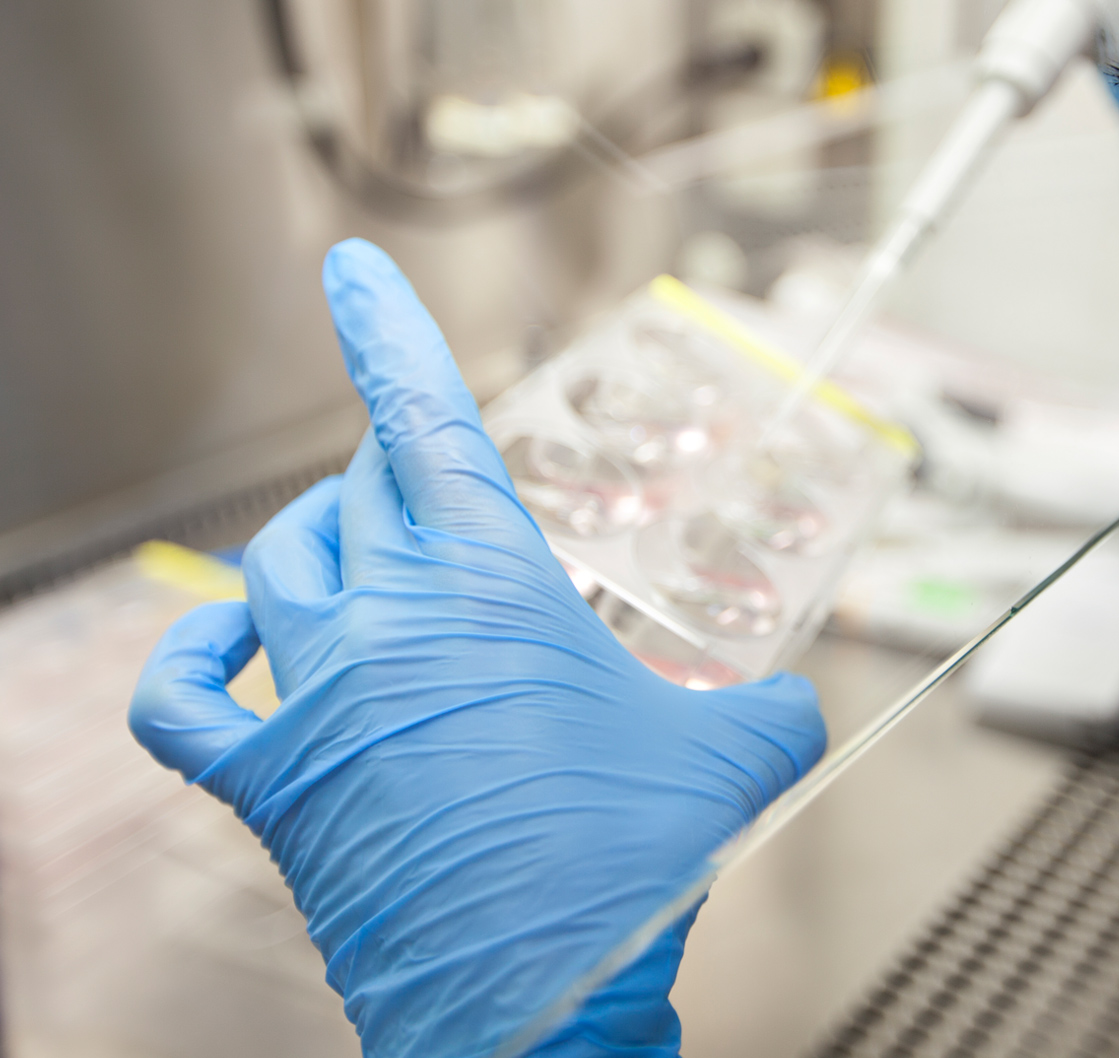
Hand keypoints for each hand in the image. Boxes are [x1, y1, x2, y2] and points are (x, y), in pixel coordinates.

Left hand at [130, 239, 826, 1056]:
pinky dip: (193, 667)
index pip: (423, 417)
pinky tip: (223, 651)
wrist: (537, 996)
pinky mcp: (272, 783)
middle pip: (359, 489)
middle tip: (438, 483)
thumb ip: (771, 707)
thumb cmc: (623, 861)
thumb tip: (799, 711)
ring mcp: (314, 697)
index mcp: (487, 581)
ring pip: (276, 567)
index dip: (387, 327)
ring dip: (317, 540)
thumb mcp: (732, 754)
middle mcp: (384, 617)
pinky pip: (188, 705)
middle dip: (399, 471)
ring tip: (358, 547)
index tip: (351, 265)